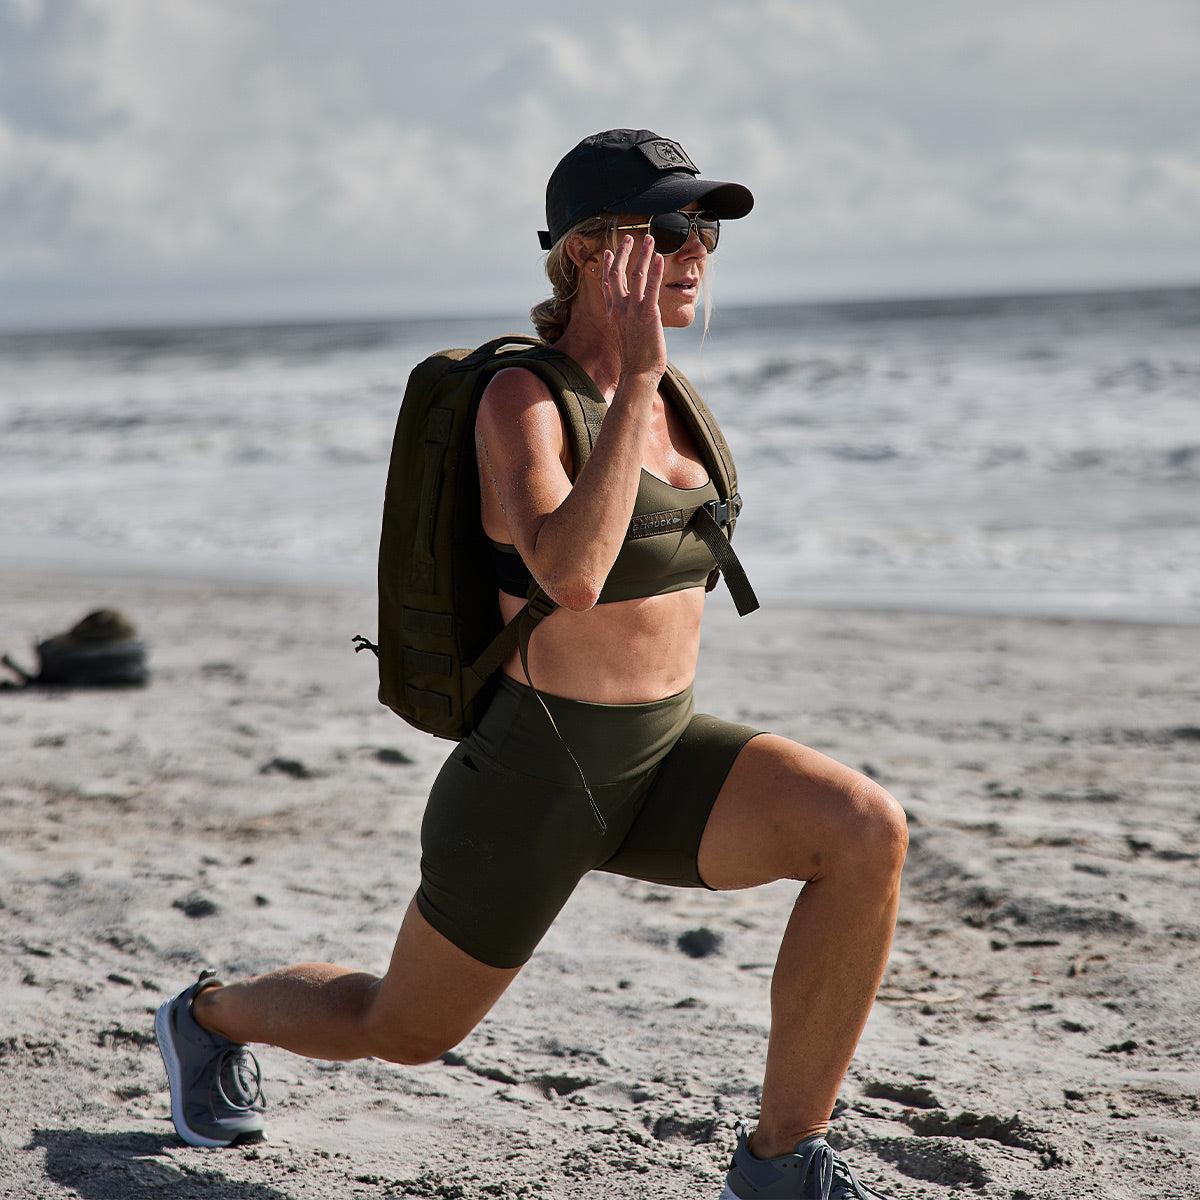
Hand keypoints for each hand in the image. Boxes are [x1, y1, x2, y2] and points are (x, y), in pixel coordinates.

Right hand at [601, 234, 667, 378]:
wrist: (638, 373)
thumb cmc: (635, 360)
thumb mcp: (625, 336)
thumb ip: (625, 321)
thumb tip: (632, 318)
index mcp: (613, 313)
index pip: (607, 284)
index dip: (607, 265)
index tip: (609, 252)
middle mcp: (619, 309)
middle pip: (617, 273)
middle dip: (623, 252)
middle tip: (629, 238)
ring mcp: (633, 311)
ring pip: (636, 275)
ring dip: (643, 254)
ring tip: (650, 239)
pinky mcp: (648, 315)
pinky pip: (651, 288)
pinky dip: (655, 271)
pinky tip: (659, 258)